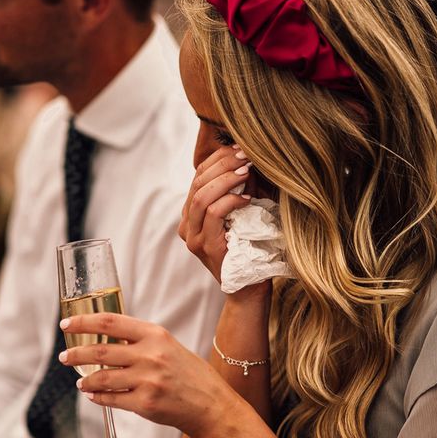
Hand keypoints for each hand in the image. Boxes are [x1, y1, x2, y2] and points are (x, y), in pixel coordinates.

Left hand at [58, 313, 235, 437]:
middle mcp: (150, 355)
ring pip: (101, 378)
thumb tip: (105, 339)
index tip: (66, 324)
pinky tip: (94, 395)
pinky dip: (98, 397)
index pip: (109, 322)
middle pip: (99, 351)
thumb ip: (140, 341)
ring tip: (80, 381)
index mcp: (155, 334)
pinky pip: (111, 399)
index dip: (83, 322)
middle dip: (76, 353)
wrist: (209, 403)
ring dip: (85, 380)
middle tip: (64, 356)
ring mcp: (147, 380)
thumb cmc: (187, 372)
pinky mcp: (144, 403)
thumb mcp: (167, 346)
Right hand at [178, 145, 252, 281]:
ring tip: (246, 171)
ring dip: (225, 179)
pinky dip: (230, 201)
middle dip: (223, 164)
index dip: (217, 159)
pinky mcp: (205, 247)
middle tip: (246, 156)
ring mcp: (193, 238)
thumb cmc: (250, 248)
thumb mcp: (242, 213)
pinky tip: (247, 198)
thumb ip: (239, 190)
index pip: (198, 177)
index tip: (240, 149)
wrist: (250, 289)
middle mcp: (186, 225)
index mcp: (191, 214)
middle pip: (197, 182)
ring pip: (200, 196)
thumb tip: (246, 159)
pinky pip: (212, 215)